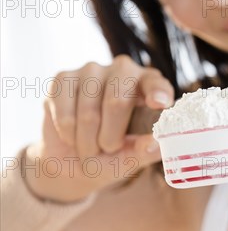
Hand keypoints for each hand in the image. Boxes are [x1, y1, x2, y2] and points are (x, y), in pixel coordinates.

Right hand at [25, 55, 173, 202]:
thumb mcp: (131, 158)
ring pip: (88, 113)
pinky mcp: (63, 78)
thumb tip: (155, 143)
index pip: (157, 84)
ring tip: (90, 147)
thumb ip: (145, 151)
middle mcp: (123, 70)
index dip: (158, 92)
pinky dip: (68, 133)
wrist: (72, 160)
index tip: (160, 103)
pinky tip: (71, 136)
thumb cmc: (111, 155)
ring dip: (87, 141)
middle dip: (110, 137)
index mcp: (149, 86)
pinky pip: (64, 113)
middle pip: (117, 102)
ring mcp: (92, 70)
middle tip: (108, 149)